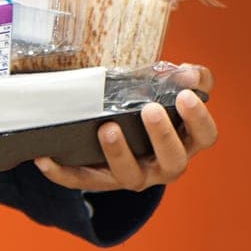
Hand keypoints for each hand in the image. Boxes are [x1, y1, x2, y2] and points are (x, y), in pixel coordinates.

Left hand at [34, 65, 217, 194]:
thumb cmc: (149, 111)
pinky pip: (81, 180)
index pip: (205, 136)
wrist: (122, 139)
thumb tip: (189, 70)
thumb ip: (182, 78)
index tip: (186, 95)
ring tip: (107, 127)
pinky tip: (44, 157)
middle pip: (173, 161)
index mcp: (185, 142)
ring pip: (130, 176)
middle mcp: (164, 165)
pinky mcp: (101, 181)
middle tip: (149, 109)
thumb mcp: (167, 93)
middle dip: (162, 136)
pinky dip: (62, 172)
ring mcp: (134, 176)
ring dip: (119, 153)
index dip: (199, 118)